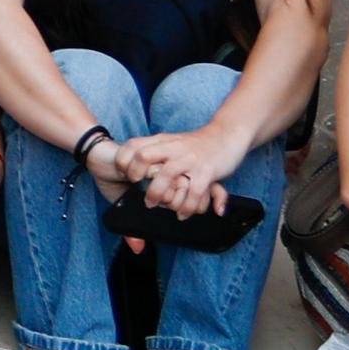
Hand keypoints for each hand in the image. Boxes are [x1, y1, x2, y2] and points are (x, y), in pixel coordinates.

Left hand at [115, 123, 247, 216]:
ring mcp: (189, 159)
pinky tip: (182, 214)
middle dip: (135, 174)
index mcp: (162, 141)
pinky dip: (187, 206)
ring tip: (154, 205)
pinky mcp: (206, 171)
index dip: (123, 160)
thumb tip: (134, 166)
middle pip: (144, 156)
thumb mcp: (172, 142)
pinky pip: (193, 191)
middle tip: (136, 188)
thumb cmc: (196, 144)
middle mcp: (173, 148)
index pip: (133, 145)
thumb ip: (155, 151)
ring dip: (157, 194)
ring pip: (166, 175)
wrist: (227, 135)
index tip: (122, 174)